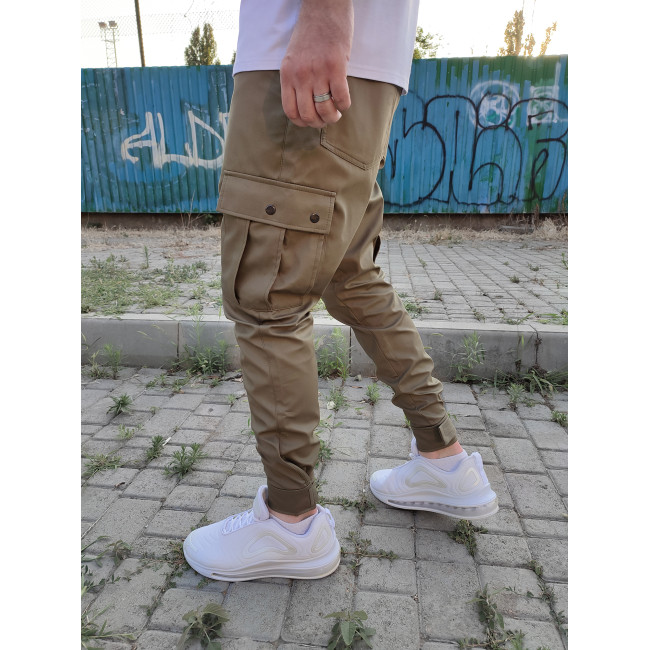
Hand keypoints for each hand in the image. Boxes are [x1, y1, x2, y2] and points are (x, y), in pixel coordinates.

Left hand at [280, 0, 352, 127]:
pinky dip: (345, 105)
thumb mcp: (293, 57)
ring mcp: (318, 71)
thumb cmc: (310, 31)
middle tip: (327, 118)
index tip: (311, 121)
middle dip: (319, 123)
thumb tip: (305, 103)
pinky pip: (341, 97)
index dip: (302, 122)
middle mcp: (300, 75)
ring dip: (333, 117)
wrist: (323, 6)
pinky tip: (345, 102)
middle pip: (308, 115)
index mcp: (287, 74)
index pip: (290, 111)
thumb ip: (296, 79)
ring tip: (337, 113)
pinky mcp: (336, 66)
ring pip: (325, 109)